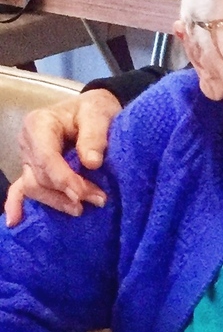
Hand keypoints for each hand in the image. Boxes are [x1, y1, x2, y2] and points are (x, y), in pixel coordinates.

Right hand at [4, 90, 120, 226]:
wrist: (93, 110)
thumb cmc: (94, 109)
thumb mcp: (98, 113)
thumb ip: (95, 136)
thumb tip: (91, 163)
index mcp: (39, 124)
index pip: (46, 158)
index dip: (64, 179)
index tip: (85, 193)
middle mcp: (28, 143)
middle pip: (39, 176)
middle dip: (66, 192)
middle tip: (98, 199)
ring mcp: (28, 158)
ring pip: (33, 187)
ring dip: (55, 201)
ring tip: (80, 209)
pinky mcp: (33, 169)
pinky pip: (20, 189)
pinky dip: (16, 205)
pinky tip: (16, 222)